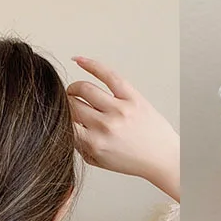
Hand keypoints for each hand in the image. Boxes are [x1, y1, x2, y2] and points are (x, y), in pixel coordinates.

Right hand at [67, 56, 179, 200]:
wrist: (162, 156)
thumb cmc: (132, 159)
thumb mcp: (98, 160)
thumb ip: (78, 145)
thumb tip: (62, 124)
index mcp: (94, 143)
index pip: (64, 122)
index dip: (59, 116)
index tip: (58, 114)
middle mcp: (105, 125)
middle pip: (72, 104)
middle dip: (66, 103)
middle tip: (68, 103)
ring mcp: (119, 109)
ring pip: (85, 88)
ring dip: (75, 88)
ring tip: (75, 91)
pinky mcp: (132, 97)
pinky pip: (108, 75)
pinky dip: (91, 65)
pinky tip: (79, 60)